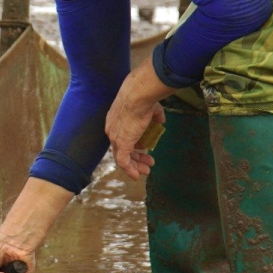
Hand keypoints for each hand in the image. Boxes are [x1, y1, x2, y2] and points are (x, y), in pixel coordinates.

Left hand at [105, 62, 170, 179]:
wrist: (138, 96)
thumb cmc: (144, 99)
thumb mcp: (151, 109)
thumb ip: (155, 116)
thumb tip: (160, 120)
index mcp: (115, 120)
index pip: (122, 136)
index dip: (134, 144)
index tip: (145, 148)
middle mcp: (112, 130)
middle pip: (122, 148)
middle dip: (136, 157)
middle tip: (148, 163)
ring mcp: (115, 138)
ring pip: (123, 157)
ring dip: (135, 164)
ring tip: (147, 170)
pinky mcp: (121, 144)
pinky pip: (123, 162)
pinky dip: (129, 169)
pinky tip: (136, 175)